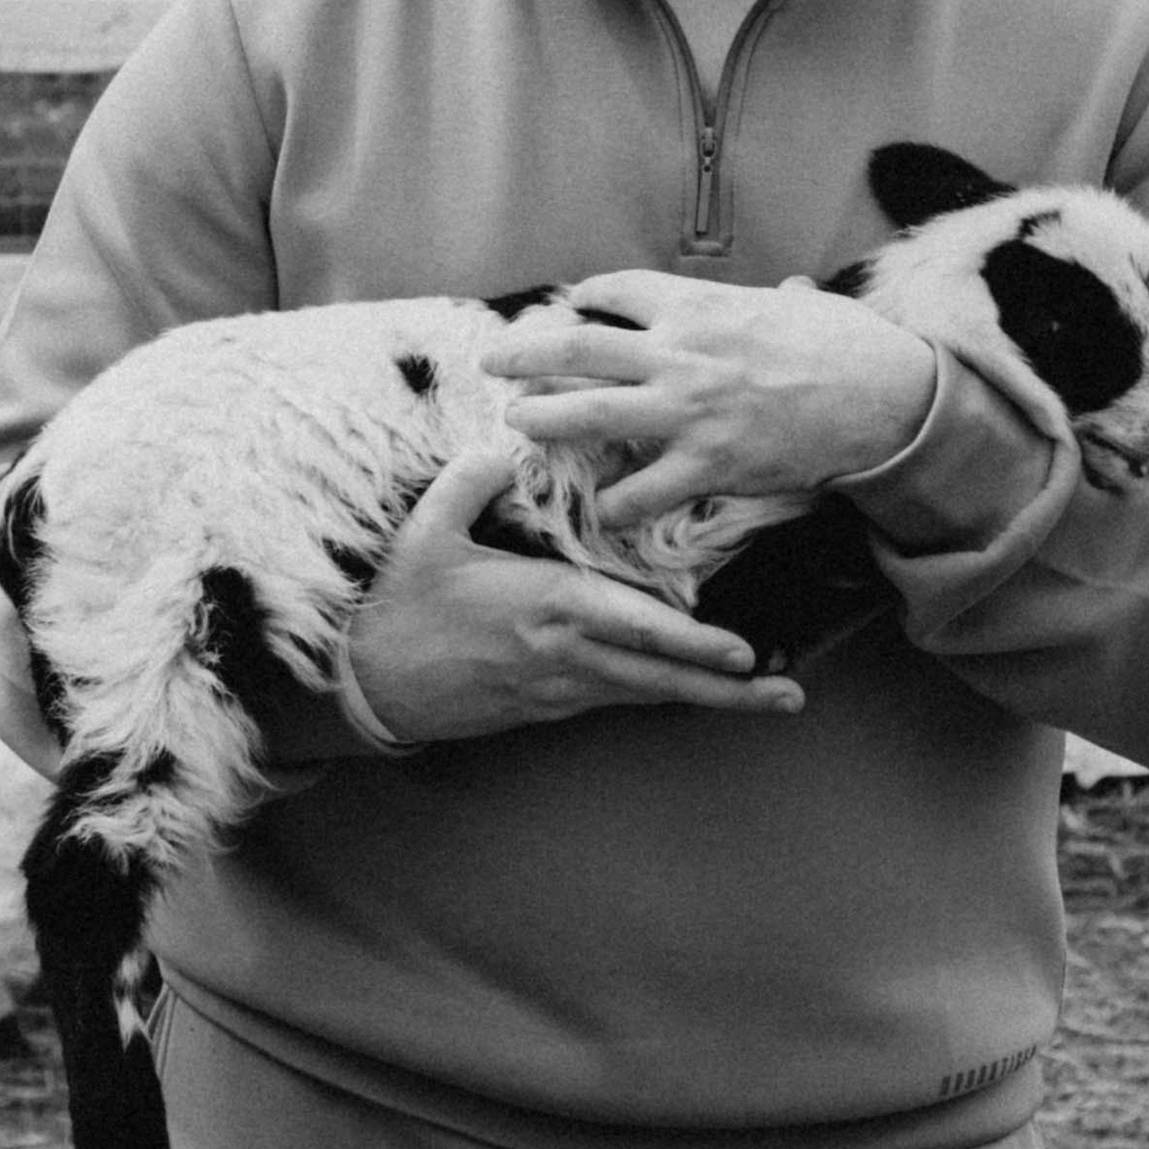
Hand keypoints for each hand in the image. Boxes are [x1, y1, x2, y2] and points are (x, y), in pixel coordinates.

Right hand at [343, 441, 806, 742]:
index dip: (691, 642)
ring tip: (768, 699)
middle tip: (787, 694)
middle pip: (658, 678)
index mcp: (543, 608)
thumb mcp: (425, 534)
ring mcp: (556, 688)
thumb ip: (468, 482)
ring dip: (708, 697)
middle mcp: (562, 655)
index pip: (632, 628)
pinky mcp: (545, 705)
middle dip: (726, 687)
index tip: (743, 650)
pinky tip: (696, 688)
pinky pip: (618, 698)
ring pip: (646, 695)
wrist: (361, 683)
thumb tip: (503, 443)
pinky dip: (662, 693)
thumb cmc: (395, 606)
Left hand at [482, 273, 937, 531]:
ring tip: (518, 423)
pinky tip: (602, 511)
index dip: (585, 296)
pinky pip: (641, 490)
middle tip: (495, 363)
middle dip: (527, 355)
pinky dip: (615, 503)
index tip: (567, 305)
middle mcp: (680, 352)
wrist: (885, 398)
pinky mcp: (707, 463)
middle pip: (579, 348)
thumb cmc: (850, 345)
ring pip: (590, 414)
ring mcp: (688, 410)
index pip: (619, 290)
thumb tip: (792, 290)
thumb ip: (782, 300)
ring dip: (545, 419)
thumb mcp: (806, 305)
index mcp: (699, 305)